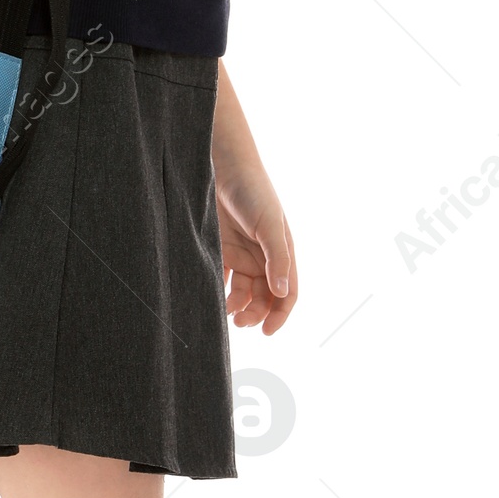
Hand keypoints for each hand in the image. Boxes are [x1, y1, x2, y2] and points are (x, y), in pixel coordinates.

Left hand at [216, 161, 296, 333]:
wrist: (221, 165)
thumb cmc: (252, 190)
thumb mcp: (270, 224)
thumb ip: (277, 258)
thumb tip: (282, 293)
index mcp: (282, 253)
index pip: (287, 293)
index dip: (280, 315)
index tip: (267, 332)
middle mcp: (263, 258)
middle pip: (263, 297)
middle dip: (255, 313)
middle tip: (239, 322)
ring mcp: (240, 255)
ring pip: (242, 292)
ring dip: (236, 307)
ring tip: (225, 312)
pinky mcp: (219, 250)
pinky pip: (221, 279)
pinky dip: (218, 291)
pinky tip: (210, 297)